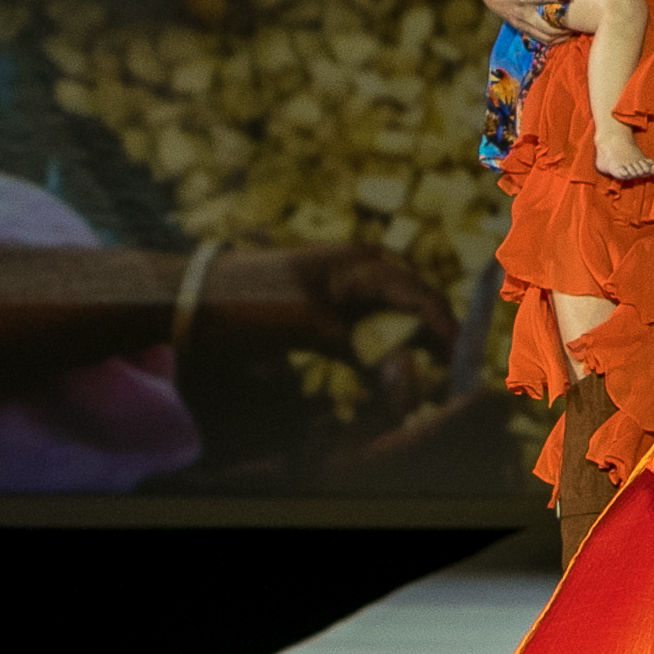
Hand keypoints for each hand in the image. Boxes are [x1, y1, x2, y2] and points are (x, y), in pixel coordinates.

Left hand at [197, 244, 457, 357]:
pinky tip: (383, 374)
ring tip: (415, 383)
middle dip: (432, 341)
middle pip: (414, 304)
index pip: (421, 296)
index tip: (459, 368)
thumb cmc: (252, 304)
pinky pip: (369, 327)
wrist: (194, 298)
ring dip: (406, 349)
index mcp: (361, 263)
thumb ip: (365, 356)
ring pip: (394, 318)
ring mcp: (344, 285)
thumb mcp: (312, 330)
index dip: (445, 332)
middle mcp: (360, 268)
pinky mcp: (329, 305)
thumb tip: (410, 391)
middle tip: (445, 379)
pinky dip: (380, 351)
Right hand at [478, 0, 566, 44]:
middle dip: (562, 28)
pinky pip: (539, 39)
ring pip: (544, 37)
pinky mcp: (521, 28)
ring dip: (559, 37)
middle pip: (545, 27)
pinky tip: (562, 36)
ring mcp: (521, 23)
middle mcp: (522, 13)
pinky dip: (552, 40)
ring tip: (572, 32)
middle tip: (577, 24)